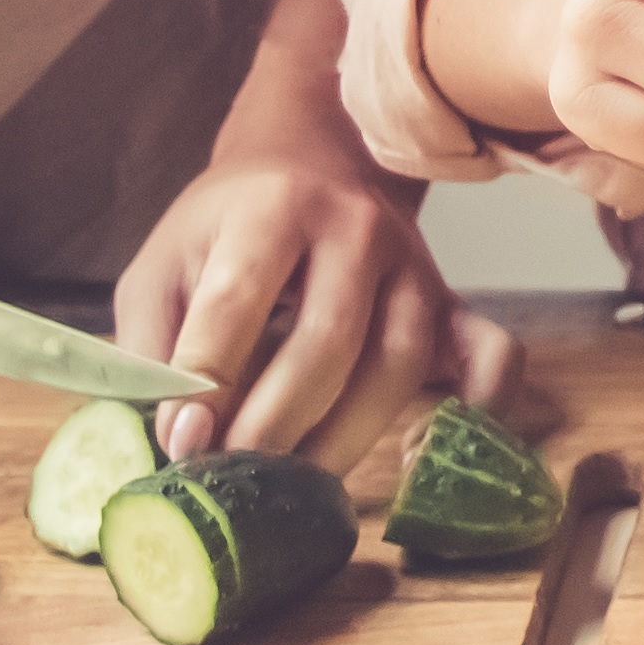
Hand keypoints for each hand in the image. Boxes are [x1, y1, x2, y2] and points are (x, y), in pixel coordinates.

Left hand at [113, 94, 516, 468]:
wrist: (312, 159)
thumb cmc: (225, 229)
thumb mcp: (163, 267)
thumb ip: (151, 349)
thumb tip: (174, 442)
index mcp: (272, 208)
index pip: (239, 300)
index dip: (207, 380)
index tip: (184, 443)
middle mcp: (355, 228)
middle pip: (327, 342)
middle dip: (275, 425)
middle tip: (234, 478)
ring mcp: (414, 264)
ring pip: (399, 363)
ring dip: (344, 439)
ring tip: (292, 485)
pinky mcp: (450, 300)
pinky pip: (492, 353)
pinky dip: (480, 404)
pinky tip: (427, 450)